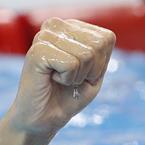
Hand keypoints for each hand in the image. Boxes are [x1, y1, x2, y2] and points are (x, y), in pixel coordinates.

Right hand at [6, 18, 115, 135]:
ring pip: (86, 55)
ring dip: (78, 76)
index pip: (107, 38)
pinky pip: (71, 64)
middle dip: (91, 70)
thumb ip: (103, 51)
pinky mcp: (37, 51)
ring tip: (61, 79)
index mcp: (71, 26)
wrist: (44, 118)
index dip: (101, 63)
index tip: (83, 72)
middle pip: (98, 45)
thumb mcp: (96, 71)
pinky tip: (52, 79)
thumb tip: (107, 37)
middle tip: (72, 78)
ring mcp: (44, 36)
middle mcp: (56, 26)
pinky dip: (68, 79)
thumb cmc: (70, 95)